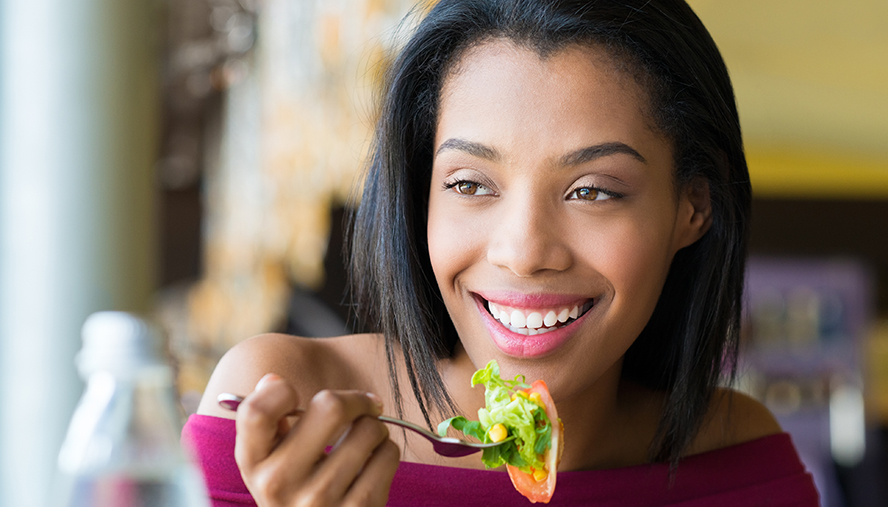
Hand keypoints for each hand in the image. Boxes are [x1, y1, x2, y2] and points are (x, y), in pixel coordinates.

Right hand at [234, 373, 400, 505]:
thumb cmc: (294, 487)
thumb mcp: (267, 459)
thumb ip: (267, 419)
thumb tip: (273, 380)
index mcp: (253, 463)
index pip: (256, 412)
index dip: (279, 392)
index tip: (297, 397)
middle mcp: (280, 483)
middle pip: (330, 407)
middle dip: (354, 401)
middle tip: (361, 407)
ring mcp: (320, 499)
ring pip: (369, 429)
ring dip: (375, 427)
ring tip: (365, 440)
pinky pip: (388, 454)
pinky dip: (386, 450)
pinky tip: (373, 462)